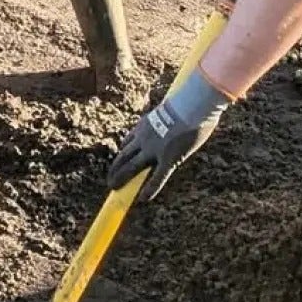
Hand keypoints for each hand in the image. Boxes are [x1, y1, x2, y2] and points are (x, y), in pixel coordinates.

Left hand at [107, 72, 232, 201]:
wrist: (191, 105)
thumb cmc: (187, 103)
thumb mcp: (171, 109)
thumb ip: (169, 117)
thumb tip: (179, 115)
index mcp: (144, 126)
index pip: (128, 142)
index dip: (123, 153)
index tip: (120, 160)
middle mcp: (144, 139)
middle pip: (124, 157)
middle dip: (116, 170)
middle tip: (110, 182)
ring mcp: (154, 150)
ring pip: (132, 168)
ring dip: (122, 179)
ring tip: (115, 190)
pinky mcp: (167, 159)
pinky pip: (156, 177)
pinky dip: (149, 189)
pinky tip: (144, 198)